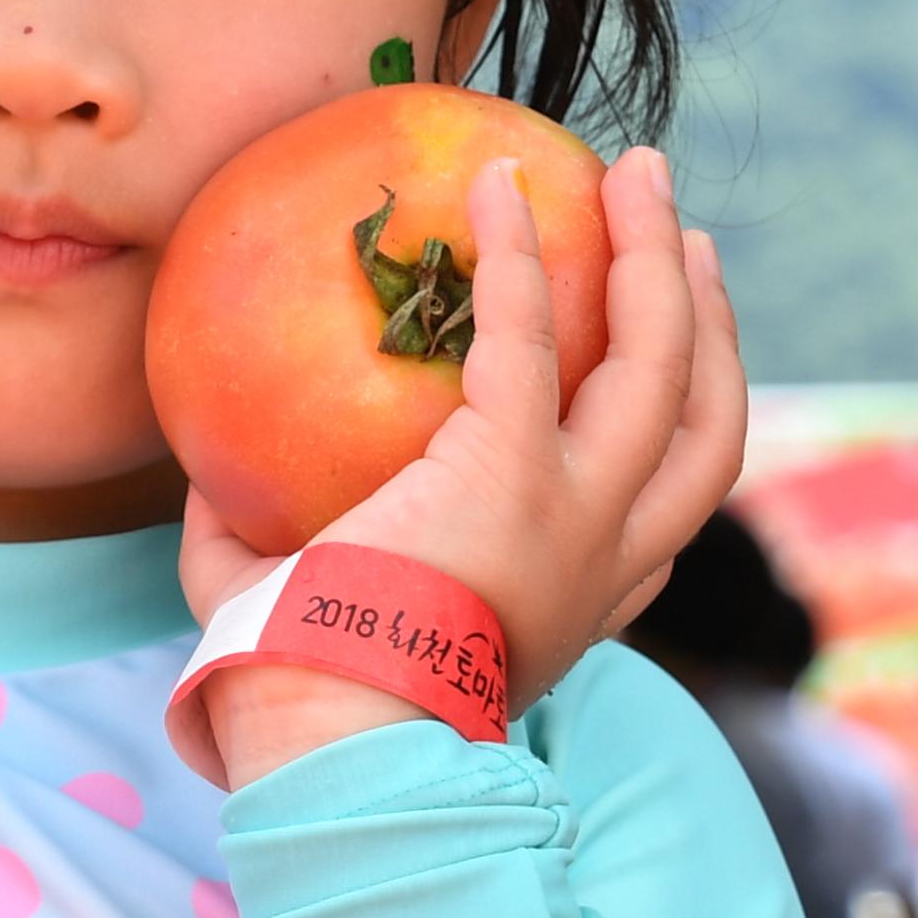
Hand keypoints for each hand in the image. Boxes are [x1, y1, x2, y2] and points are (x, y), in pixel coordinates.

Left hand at [177, 145, 744, 786]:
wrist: (330, 742)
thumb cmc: (301, 698)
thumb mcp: (310, 618)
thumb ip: (263, 545)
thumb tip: (208, 482)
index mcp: (580, 601)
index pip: (668, 508)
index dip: (686, 418)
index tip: (668, 348)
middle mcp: (605, 558)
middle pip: (706, 423)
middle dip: (709, 319)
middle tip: (688, 234)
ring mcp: (577, 513)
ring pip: (665, 365)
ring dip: (660, 261)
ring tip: (643, 176)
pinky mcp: (515, 470)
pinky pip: (531, 332)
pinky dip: (521, 252)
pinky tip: (498, 184)